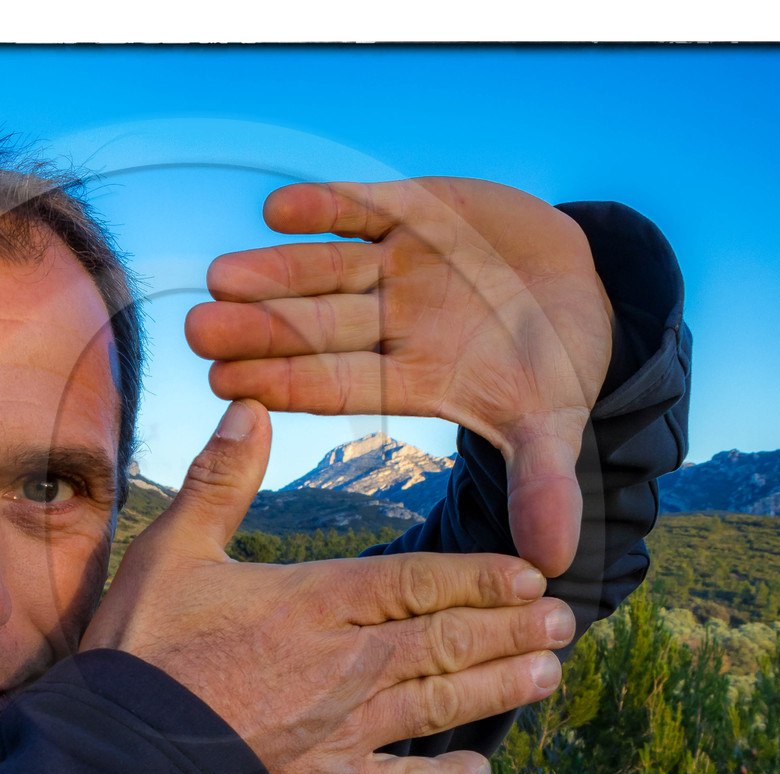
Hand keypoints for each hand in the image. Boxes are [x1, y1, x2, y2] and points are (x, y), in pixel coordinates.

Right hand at [81, 399, 576, 773]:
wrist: (122, 764)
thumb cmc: (141, 655)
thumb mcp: (171, 553)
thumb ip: (219, 482)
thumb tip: (251, 409)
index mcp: (315, 601)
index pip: (419, 582)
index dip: (481, 577)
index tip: (528, 573)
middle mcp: (348, 663)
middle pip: (449, 640)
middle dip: (510, 629)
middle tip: (563, 622)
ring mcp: (345, 730)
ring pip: (443, 704)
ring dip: (499, 688)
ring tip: (547, 676)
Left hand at [183, 178, 614, 576]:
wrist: (582, 287)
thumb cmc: (551, 366)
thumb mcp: (549, 425)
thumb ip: (542, 485)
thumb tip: (554, 563)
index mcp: (407, 379)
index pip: (332, 385)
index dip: (283, 383)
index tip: (226, 386)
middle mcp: (388, 323)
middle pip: (313, 328)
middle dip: (259, 329)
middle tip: (197, 332)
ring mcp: (395, 265)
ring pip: (322, 268)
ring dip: (273, 271)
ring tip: (221, 277)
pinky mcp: (414, 210)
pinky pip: (362, 207)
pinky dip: (326, 205)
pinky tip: (277, 209)